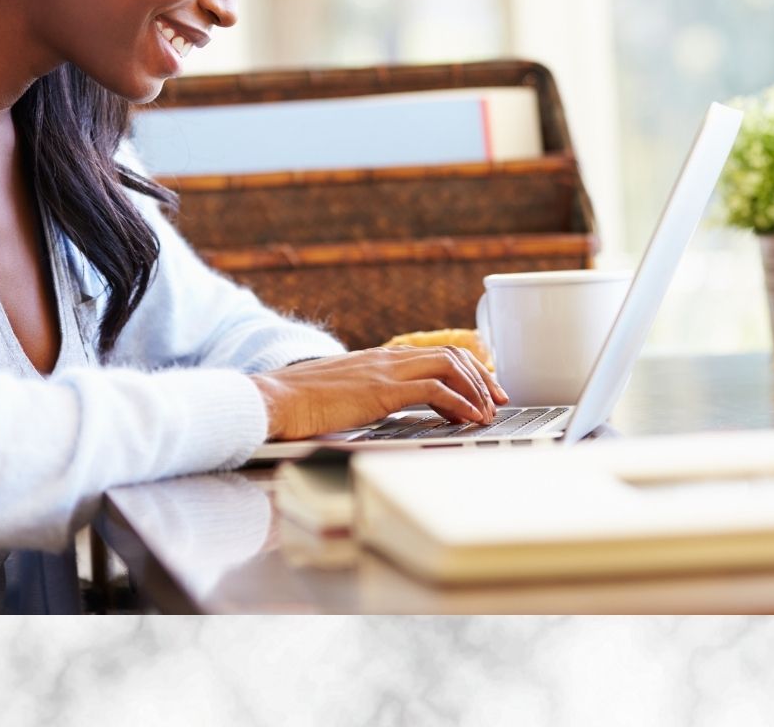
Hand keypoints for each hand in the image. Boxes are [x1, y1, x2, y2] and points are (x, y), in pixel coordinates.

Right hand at [250, 346, 508, 440]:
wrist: (274, 400)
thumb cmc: (300, 405)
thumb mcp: (342, 397)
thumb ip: (367, 397)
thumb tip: (384, 413)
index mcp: (379, 360)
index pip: (434, 355)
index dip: (466, 369)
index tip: (483, 390)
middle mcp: (387, 359)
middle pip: (450, 356)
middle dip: (482, 376)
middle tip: (499, 399)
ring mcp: (385, 371)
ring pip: (449, 367)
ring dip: (476, 389)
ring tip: (489, 412)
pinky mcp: (382, 390)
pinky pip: (434, 390)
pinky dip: (460, 403)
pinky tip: (470, 418)